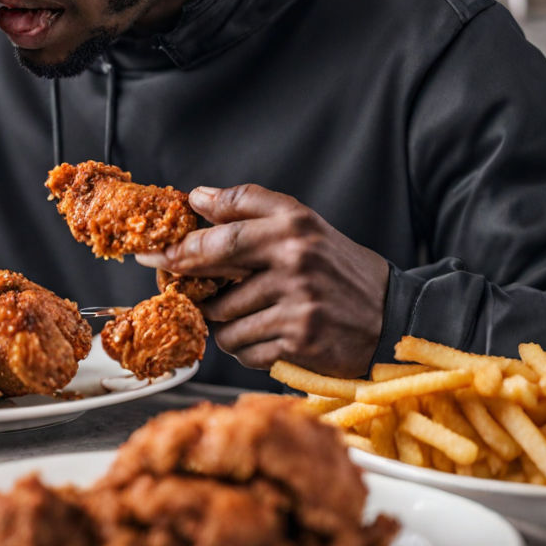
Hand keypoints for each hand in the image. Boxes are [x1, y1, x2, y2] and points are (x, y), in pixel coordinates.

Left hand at [135, 184, 389, 376]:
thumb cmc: (338, 267)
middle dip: (193, 288)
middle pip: (215, 277)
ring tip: (252, 316)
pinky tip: (269, 337)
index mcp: (291, 225)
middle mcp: (294, 259)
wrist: (391, 316)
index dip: (181, 247)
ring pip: (225, 320)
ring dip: (227, 324)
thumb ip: (247, 205)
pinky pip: (245, 350)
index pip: (220, 234)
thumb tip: (196, 196)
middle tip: (185, 292)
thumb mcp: (301, 223)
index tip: (153, 255)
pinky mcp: (300, 339)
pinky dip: (247, 348)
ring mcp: (297, 302)